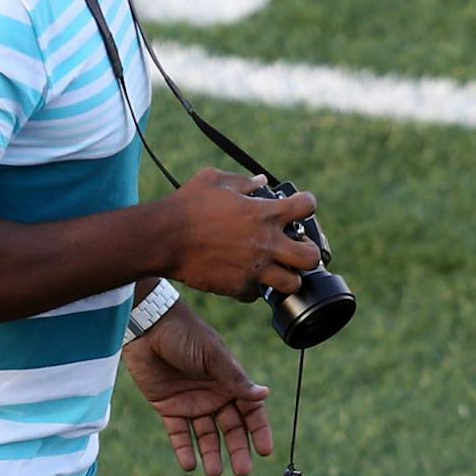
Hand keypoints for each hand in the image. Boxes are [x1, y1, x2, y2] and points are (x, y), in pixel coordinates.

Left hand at [123, 301, 273, 475]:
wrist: (147, 325)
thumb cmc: (185, 333)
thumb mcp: (213, 356)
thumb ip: (235, 379)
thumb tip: (265, 394)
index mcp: (230, 380)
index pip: (250, 411)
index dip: (258, 431)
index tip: (265, 451)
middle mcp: (214, 394)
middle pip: (230, 428)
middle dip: (237, 450)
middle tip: (242, 471)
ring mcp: (191, 402)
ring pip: (205, 435)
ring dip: (211, 453)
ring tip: (214, 473)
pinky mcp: (167, 407)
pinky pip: (178, 433)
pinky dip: (183, 449)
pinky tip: (189, 465)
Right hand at [163, 169, 322, 301]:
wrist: (164, 238)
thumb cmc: (187, 205)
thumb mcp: (214, 180)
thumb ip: (243, 182)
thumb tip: (261, 181)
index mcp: (265, 213)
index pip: (307, 206)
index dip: (306, 205)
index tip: (299, 208)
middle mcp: (266, 243)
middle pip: (311, 257)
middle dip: (308, 252)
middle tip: (295, 249)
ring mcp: (254, 268)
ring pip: (291, 283)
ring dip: (287, 276)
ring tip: (276, 269)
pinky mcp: (238, 287)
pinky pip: (257, 295)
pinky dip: (253, 289)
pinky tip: (245, 278)